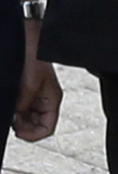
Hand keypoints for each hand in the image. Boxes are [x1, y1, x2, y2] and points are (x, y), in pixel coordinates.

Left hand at [13, 25, 58, 141]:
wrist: (27, 38)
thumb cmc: (34, 55)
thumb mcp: (30, 85)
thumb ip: (24, 105)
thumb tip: (16, 119)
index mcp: (52, 99)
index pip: (47, 128)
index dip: (33, 135)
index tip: (18, 132)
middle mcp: (44, 100)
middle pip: (36, 125)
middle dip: (23, 127)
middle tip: (11, 121)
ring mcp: (33, 96)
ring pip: (26, 119)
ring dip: (17, 120)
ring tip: (9, 112)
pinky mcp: (24, 92)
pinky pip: (20, 109)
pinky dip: (13, 112)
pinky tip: (8, 106)